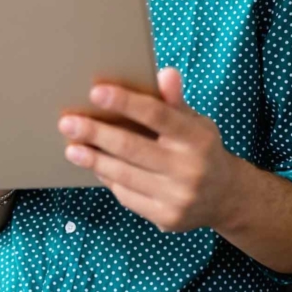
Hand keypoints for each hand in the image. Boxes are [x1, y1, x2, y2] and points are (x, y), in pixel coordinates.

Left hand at [57, 68, 239, 232]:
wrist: (224, 197)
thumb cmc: (201, 150)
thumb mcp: (196, 123)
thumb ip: (175, 101)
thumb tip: (165, 73)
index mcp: (198, 138)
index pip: (158, 115)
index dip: (126, 103)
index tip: (96, 92)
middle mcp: (189, 168)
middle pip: (132, 147)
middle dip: (96, 134)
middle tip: (67, 123)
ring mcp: (178, 197)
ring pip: (124, 175)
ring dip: (93, 160)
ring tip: (72, 148)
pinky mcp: (166, 218)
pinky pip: (127, 195)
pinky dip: (108, 179)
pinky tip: (95, 167)